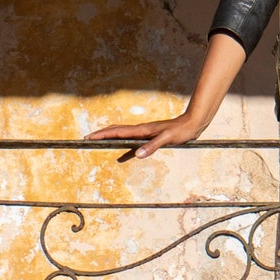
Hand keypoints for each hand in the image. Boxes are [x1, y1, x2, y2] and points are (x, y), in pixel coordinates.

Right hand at [87, 114, 202, 158]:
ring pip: (123, 134)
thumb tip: (137, 155)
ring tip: (98, 143)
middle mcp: (141, 130)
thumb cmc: (180, 131)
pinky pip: (132, 141)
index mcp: (142, 130)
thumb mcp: (167, 139)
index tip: (90, 136)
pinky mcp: (150, 137)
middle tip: (87, 138)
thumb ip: (152, 146)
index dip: (103, 134)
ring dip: (110, 138)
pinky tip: (123, 156)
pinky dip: (124, 147)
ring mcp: (145, 133)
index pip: (118, 132)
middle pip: (116, 130)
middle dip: (101, 134)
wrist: (192, 124)